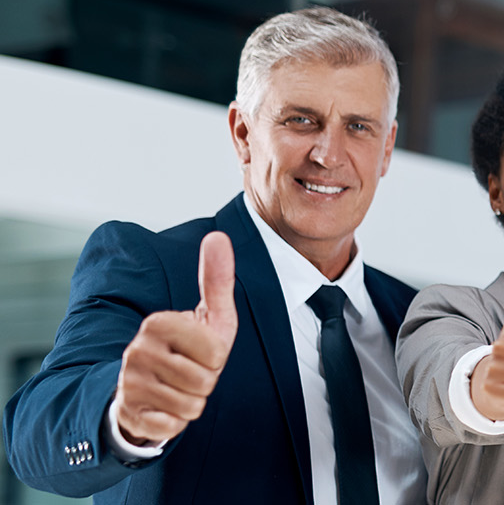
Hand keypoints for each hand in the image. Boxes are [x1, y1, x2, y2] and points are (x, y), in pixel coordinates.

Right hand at [116, 232, 238, 444]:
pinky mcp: (127, 413)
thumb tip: (218, 236)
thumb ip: (216, 279)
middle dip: (206, 383)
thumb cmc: (189, 350)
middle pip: (205, 380)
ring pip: (191, 405)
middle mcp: (137, 350)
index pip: (216, 352)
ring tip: (177, 389)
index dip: (217, 358)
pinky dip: (174, 423)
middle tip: (189, 373)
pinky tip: (163, 408)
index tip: (200, 352)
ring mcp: (129, 383)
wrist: (148, 390)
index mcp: (159, 323)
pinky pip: (172, 426)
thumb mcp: (209, 316)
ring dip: (192, 402)